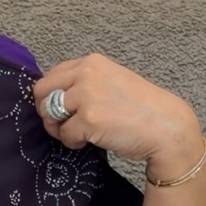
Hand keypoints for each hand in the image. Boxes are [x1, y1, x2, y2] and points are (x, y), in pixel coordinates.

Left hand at [33, 50, 202, 177]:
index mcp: (91, 62)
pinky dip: (73, 143)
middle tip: (62, 125)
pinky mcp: (88, 119)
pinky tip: (89, 141)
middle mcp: (86, 74)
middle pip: (41, 92)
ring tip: (78, 133)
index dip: (51, 97)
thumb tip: (54, 96)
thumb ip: (85, 82)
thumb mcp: (110, 81)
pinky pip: (64, 135)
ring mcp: (86, 95)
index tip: (62, 110)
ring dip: (58, 129)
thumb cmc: (140, 108)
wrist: (164, 126)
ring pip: (49, 114)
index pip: (52, 76)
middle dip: (47, 112)